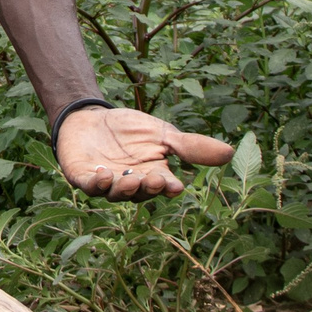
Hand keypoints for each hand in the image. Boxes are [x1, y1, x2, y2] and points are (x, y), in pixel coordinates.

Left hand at [56, 107, 232, 200]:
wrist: (91, 118)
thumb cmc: (130, 129)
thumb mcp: (163, 133)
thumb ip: (190, 146)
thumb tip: (229, 152)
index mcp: (153, 175)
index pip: (164, 186)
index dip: (168, 187)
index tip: (175, 185)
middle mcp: (130, 184)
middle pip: (141, 193)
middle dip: (147, 188)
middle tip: (154, 179)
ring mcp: (106, 183)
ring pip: (116, 194)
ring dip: (124, 188)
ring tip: (131, 179)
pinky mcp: (82, 177)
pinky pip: (89, 186)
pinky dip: (97, 183)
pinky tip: (104, 174)